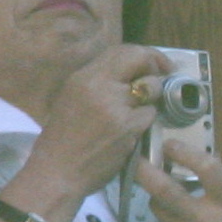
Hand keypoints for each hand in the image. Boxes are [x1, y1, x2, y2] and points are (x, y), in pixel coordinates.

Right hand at [1, 45, 166, 214]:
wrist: (58, 171)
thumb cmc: (63, 139)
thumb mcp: (74, 99)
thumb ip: (100, 83)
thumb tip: (132, 71)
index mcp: (83, 76)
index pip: (122, 50)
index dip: (146, 54)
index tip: (157, 65)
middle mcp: (98, 85)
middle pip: (139, 59)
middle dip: (157, 67)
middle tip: (163, 78)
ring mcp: (114, 105)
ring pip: (151, 88)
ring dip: (151, 100)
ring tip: (137, 114)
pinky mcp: (127, 126)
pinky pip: (151, 114)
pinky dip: (146, 122)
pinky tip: (132, 132)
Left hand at [135, 140, 221, 221]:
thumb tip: (200, 175)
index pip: (207, 168)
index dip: (184, 151)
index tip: (171, 144)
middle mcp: (206, 220)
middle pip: (163, 188)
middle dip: (145, 170)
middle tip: (139, 158)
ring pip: (157, 207)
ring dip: (157, 196)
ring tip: (168, 194)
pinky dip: (167, 220)